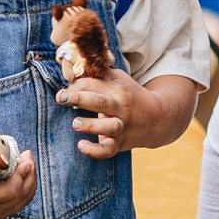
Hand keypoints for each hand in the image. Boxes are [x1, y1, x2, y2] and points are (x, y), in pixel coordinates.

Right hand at [0, 140, 35, 218]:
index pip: (11, 190)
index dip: (21, 174)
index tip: (23, 157)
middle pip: (22, 195)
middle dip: (30, 173)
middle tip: (27, 155)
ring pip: (23, 201)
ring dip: (30, 181)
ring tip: (29, 163)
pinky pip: (18, 204)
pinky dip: (25, 190)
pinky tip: (24, 176)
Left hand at [58, 68, 185, 158]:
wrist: (157, 118)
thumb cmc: (132, 96)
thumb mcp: (121, 80)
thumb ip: (101, 75)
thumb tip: (78, 68)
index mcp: (119, 90)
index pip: (94, 85)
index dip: (77, 85)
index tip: (65, 89)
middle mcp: (121, 108)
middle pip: (100, 102)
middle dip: (79, 99)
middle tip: (61, 97)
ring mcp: (121, 127)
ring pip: (107, 127)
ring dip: (90, 125)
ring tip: (75, 123)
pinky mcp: (120, 143)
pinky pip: (107, 150)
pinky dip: (95, 150)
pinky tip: (81, 145)